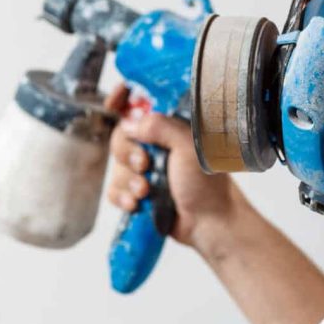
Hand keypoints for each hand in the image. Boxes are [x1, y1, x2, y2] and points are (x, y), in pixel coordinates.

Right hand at [104, 83, 237, 247]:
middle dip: (128, 153)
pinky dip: (122, 197)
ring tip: (146, 191)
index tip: (113, 104)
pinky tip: (136, 204)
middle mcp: (156, 144)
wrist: (210, 224)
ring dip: (129, 180)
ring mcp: (145, 169)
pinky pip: (114, 188)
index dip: (122, 98)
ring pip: (117, 165)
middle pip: (121, 136)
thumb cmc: (208, 184)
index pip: (140, 102)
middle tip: (145, 165)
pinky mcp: (137, 191)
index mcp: (170, 126)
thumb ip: (160, 127)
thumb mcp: (189, 146)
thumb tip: (130, 123)